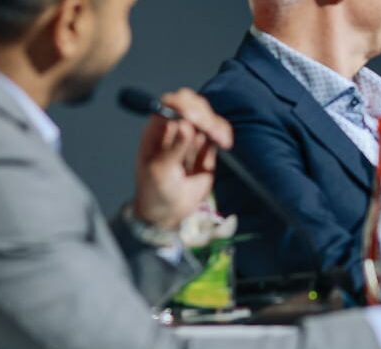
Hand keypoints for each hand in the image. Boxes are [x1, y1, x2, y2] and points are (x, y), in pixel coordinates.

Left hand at [133, 88, 232, 229]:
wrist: (169, 211)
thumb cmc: (155, 190)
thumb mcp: (159, 171)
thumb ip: (173, 149)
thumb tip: (185, 126)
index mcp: (156, 129)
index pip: (169, 104)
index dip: (181, 104)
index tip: (192, 117)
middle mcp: (175, 128)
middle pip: (192, 105)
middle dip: (203, 114)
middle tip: (209, 131)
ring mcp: (193, 136)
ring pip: (209, 116)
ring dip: (216, 125)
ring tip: (219, 141)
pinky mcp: (208, 147)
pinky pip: (220, 131)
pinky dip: (224, 133)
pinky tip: (225, 144)